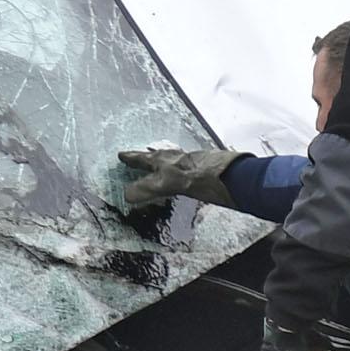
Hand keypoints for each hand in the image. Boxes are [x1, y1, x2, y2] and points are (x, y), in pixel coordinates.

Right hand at [118, 146, 243, 209]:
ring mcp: (190, 163)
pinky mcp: (202, 171)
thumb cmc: (197, 176)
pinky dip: (176, 172)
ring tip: (158, 165)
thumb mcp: (164, 184)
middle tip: (138, 156)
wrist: (227, 175)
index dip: (131, 158)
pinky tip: (181, 177)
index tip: (121, 155)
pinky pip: (183, 170)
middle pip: (157, 156)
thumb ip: (145, 189)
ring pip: (171, 160)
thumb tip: (125, 195)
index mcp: (163, 160)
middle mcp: (175, 158)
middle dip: (146, 157)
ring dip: (162, 163)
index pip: (142, 158)